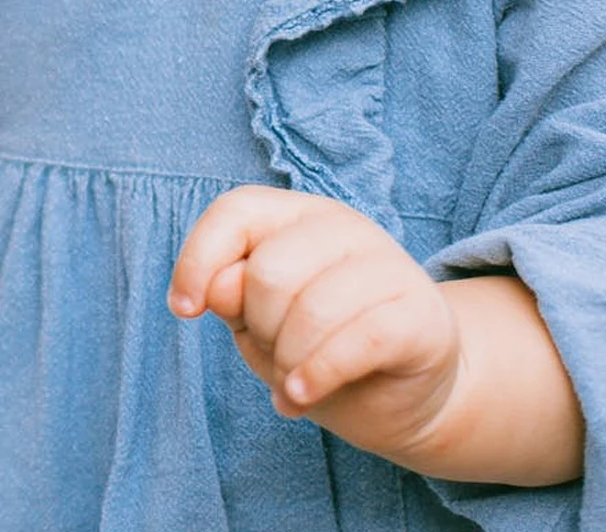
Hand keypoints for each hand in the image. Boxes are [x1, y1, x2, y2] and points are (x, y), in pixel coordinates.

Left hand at [168, 185, 463, 466]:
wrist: (408, 394)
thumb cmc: (323, 349)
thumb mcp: (264, 325)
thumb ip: (237, 297)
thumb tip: (218, 286)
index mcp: (301, 217)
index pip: (237, 210)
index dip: (199, 258)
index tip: (185, 309)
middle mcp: (346, 228)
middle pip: (269, 272)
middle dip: (261, 329)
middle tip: (279, 355)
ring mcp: (389, 265)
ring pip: (312, 311)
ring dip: (290, 364)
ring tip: (294, 385)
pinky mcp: (420, 314)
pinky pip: (355, 343)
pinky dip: (318, 377)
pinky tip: (305, 396)